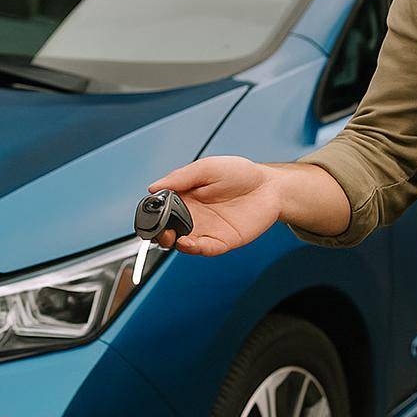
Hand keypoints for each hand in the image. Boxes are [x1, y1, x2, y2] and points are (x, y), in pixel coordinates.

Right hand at [147, 156, 280, 256]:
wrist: (270, 187)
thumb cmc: (240, 174)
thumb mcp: (207, 167)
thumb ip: (181, 177)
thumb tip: (153, 186)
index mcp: (185, 197)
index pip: (160, 210)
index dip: (151, 214)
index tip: (147, 215)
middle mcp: (193, 216)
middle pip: (167, 231)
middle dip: (158, 234)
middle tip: (158, 231)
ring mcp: (207, 230)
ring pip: (182, 243)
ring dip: (173, 243)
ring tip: (172, 238)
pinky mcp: (223, 241)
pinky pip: (205, 249)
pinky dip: (194, 249)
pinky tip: (187, 243)